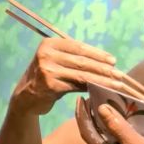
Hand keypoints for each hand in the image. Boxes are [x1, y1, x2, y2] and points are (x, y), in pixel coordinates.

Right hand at [9, 38, 143, 116]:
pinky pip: (76, 86)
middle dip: (103, 67)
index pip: (78, 47)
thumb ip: (73, 59)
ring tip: (116, 83)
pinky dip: (91, 88)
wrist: (24, 99)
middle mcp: (46, 54)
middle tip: (119, 73)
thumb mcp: (55, 63)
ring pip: (81, 74)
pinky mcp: (50, 85)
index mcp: (49, 44)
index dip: (97, 54)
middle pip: (81, 60)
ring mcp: (47, 69)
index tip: (113, 60)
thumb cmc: (44, 80)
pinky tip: (101, 90)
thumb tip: (104, 60)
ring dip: (101, 79)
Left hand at [75, 97, 143, 143]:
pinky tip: (120, 113)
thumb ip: (118, 128)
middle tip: (91, 96)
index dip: (82, 116)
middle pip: (94, 133)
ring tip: (103, 100)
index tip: (80, 98)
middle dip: (91, 115)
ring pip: (106, 133)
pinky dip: (116, 123)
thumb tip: (101, 108)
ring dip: (104, 118)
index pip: (87, 133)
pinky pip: (117, 135)